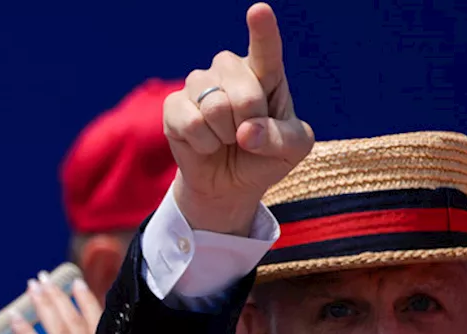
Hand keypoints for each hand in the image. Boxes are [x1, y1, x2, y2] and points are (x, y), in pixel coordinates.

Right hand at [163, 2, 313, 234]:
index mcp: (265, 72)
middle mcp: (230, 70)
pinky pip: (191, 123)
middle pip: (244, 91)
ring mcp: (198, 85)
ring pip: (215, 106)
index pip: (265, 49)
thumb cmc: (264, 158)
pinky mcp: (173, 106)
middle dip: (250, 123)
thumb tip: (245, 132)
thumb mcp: (293, 150)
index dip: (262, 30)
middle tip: (247, 134)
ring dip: (225, 135)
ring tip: (226, 139)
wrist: (228, 184)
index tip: (259, 10)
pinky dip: (204, 144)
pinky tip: (206, 144)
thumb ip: (281, 138)